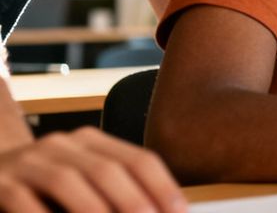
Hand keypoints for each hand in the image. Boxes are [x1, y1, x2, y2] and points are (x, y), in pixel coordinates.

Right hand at [0, 127, 184, 212]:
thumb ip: (114, 192)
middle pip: (107, 169)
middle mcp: (61, 145)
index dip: (162, 187)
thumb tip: (157, 211)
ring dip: (95, 211)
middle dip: (133, 202)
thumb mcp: (81, 181)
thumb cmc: (40, 189)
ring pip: (67, 181)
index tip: (179, 212)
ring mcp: (27, 162)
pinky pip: (25, 202)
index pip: (138, 159)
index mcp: (90, 141)